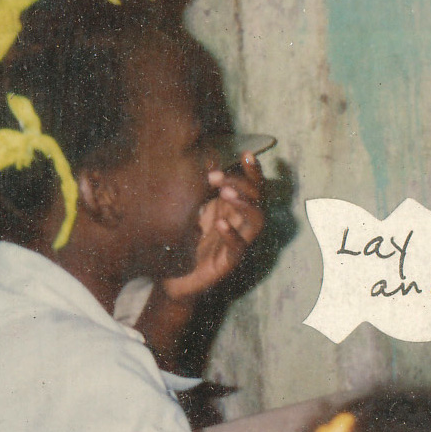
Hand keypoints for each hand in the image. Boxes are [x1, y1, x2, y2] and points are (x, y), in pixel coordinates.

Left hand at [163, 152, 265, 300]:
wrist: (172, 277)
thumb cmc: (184, 240)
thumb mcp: (191, 208)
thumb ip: (202, 188)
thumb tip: (205, 158)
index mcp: (233, 208)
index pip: (253, 186)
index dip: (253, 171)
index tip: (246, 154)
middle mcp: (241, 223)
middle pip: (258, 199)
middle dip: (242, 183)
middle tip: (217, 176)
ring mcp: (238, 243)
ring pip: (257, 221)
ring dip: (244, 204)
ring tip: (226, 193)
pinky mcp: (229, 263)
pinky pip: (237, 248)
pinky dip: (231, 234)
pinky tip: (220, 223)